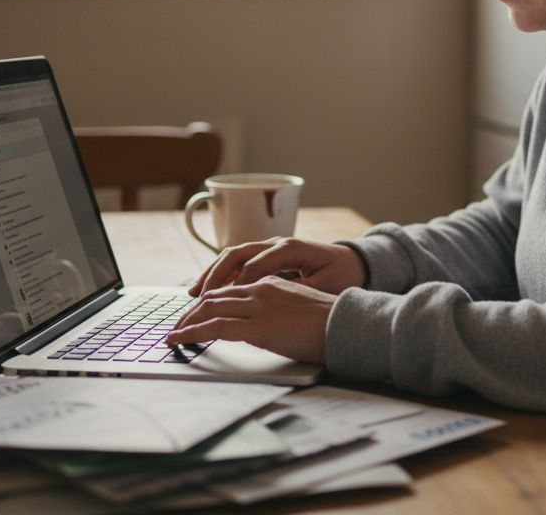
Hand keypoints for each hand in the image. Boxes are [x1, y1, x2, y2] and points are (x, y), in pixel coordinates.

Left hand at [167, 276, 333, 363]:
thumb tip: (262, 326)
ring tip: (174, 334)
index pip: (230, 288)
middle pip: (214, 296)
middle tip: (177, 325)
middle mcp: (260, 289)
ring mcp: (257, 306)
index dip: (209, 301)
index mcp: (271, 282)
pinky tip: (180, 341)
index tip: (196, 313)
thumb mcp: (298, 308)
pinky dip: (192, 333)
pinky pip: (214, 327)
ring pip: (209, 309)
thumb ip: (276, 310)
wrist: (345, 325)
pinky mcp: (256, 327)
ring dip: (186, 322)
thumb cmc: (329, 322)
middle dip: (191, 312)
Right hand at [188, 238, 366, 297]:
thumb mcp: (326, 284)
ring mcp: (269, 247)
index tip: (225, 302)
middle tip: (200, 297)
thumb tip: (277, 298)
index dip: (239, 283)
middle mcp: (276, 243)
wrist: (351, 262)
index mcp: (291, 248)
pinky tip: (207, 290)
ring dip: (212, 273)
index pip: (257, 264)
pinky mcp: (266, 255)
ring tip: (194, 293)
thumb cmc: (341, 274)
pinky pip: (237, 262)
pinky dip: (221, 274)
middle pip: (238, 253)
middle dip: (216, 274)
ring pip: (233, 255)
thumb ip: (301, 289)